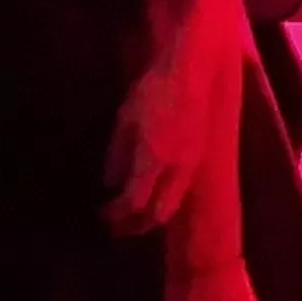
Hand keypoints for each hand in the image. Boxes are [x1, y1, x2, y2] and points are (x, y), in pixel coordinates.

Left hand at [108, 0, 246, 232]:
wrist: (195, 73)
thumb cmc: (155, 90)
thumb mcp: (126, 118)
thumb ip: (117, 153)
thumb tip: (110, 182)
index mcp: (153, 160)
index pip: (134, 202)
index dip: (116, 214)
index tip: (102, 215)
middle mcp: (176, 170)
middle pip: (157, 214)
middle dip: (136, 226)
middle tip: (117, 227)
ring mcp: (192, 165)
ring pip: (173, 205)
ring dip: (151, 216)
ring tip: (132, 216)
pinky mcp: (199, 158)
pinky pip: (181, 191)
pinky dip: (164, 201)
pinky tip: (152, 194)